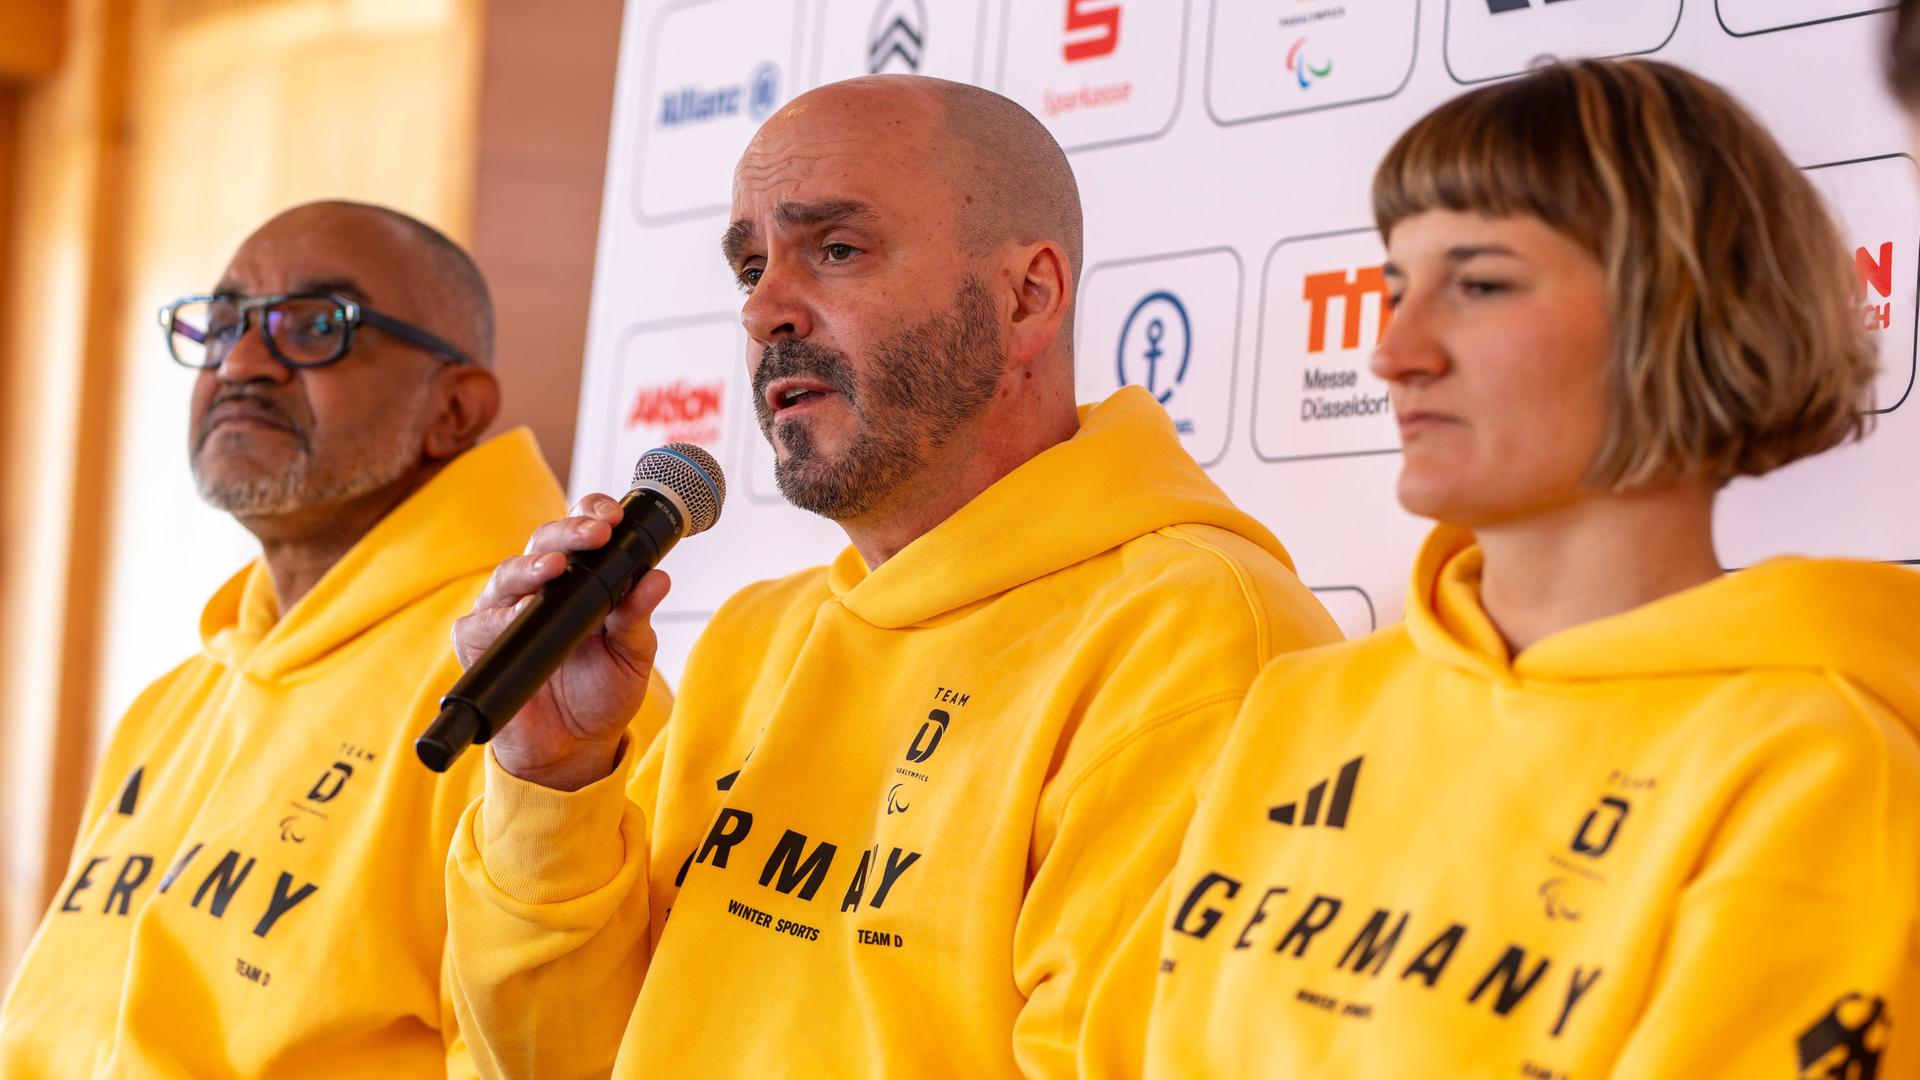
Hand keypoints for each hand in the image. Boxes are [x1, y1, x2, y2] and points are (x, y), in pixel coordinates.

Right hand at [452, 494, 669, 789]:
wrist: (573, 748)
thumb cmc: (601, 693)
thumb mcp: (632, 655)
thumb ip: (638, 617)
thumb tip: (658, 578)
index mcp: (578, 580)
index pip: (579, 531)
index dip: (592, 515)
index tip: (614, 518)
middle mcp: (538, 588)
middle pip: (544, 543)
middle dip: (568, 533)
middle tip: (595, 535)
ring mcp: (504, 613)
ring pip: (508, 575)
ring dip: (531, 568)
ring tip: (555, 569)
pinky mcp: (477, 644)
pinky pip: (479, 624)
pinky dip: (497, 618)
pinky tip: (515, 614)